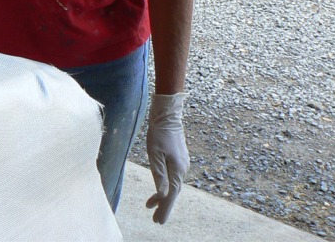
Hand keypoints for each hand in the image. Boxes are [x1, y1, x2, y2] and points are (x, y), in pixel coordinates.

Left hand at [145, 92, 189, 223]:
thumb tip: (162, 195)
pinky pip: (172, 177)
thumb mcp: (154, 154)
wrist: (168, 115)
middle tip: (155, 220)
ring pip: (173, 185)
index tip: (158, 220)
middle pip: (173, 192)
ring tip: (151, 207)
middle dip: (164, 206)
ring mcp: (182, 164)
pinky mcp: (179, 159)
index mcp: (178, 169)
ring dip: (163, 196)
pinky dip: (165, 186)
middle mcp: (183, 169)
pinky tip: (158, 189)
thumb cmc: (159, 133)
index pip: (171, 194)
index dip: (164, 208)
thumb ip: (158, 174)